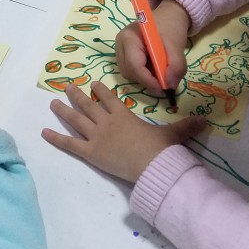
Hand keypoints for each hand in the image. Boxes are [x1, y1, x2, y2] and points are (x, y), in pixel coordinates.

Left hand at [42, 81, 205, 182]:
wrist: (151, 165)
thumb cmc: (160, 149)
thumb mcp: (173, 135)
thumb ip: (185, 127)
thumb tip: (205, 121)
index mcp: (123, 115)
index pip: (109, 99)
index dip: (100, 91)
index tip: (94, 84)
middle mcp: (106, 122)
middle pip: (88, 105)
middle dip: (77, 95)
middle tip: (67, 87)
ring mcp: (95, 136)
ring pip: (75, 119)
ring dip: (63, 110)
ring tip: (52, 102)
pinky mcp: (89, 152)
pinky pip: (69, 143)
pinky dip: (55, 138)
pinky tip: (43, 132)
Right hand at [116, 0, 191, 90]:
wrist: (167, 17)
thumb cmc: (170, 28)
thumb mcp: (177, 45)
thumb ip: (176, 65)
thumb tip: (170, 85)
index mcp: (129, 38)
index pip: (134, 65)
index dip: (148, 80)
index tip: (164, 89)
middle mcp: (119, 43)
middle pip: (129, 71)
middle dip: (147, 80)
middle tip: (164, 82)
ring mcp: (119, 48)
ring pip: (128, 73)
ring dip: (144, 78)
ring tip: (160, 72)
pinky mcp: (122, 53)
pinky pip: (129, 70)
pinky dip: (142, 74)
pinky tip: (153, 68)